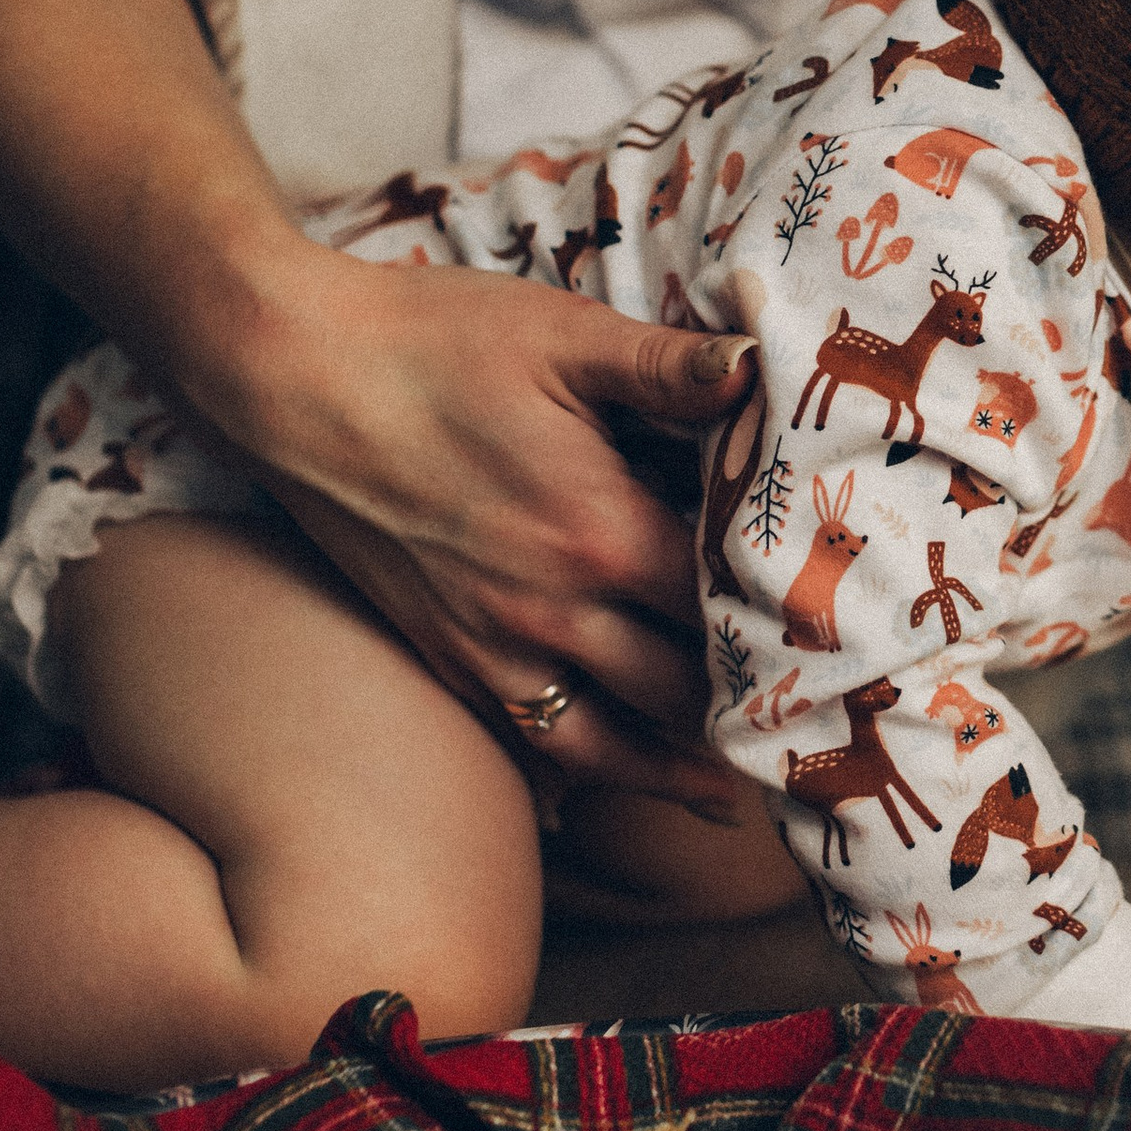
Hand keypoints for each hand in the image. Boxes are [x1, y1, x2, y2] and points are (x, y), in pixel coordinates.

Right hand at [190, 243, 756, 810]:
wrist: (286, 374)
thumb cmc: (429, 341)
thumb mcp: (563, 336)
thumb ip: (669, 366)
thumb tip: (761, 364)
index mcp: (598, 531)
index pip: (723, 606)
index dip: (789, 629)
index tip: (845, 647)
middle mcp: (549, 610)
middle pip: (679, 691)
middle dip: (748, 714)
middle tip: (812, 736)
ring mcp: (488, 643)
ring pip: (605, 742)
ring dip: (672, 771)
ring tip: (729, 794)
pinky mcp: (440, 651)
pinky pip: (523, 738)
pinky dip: (575, 773)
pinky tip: (603, 791)